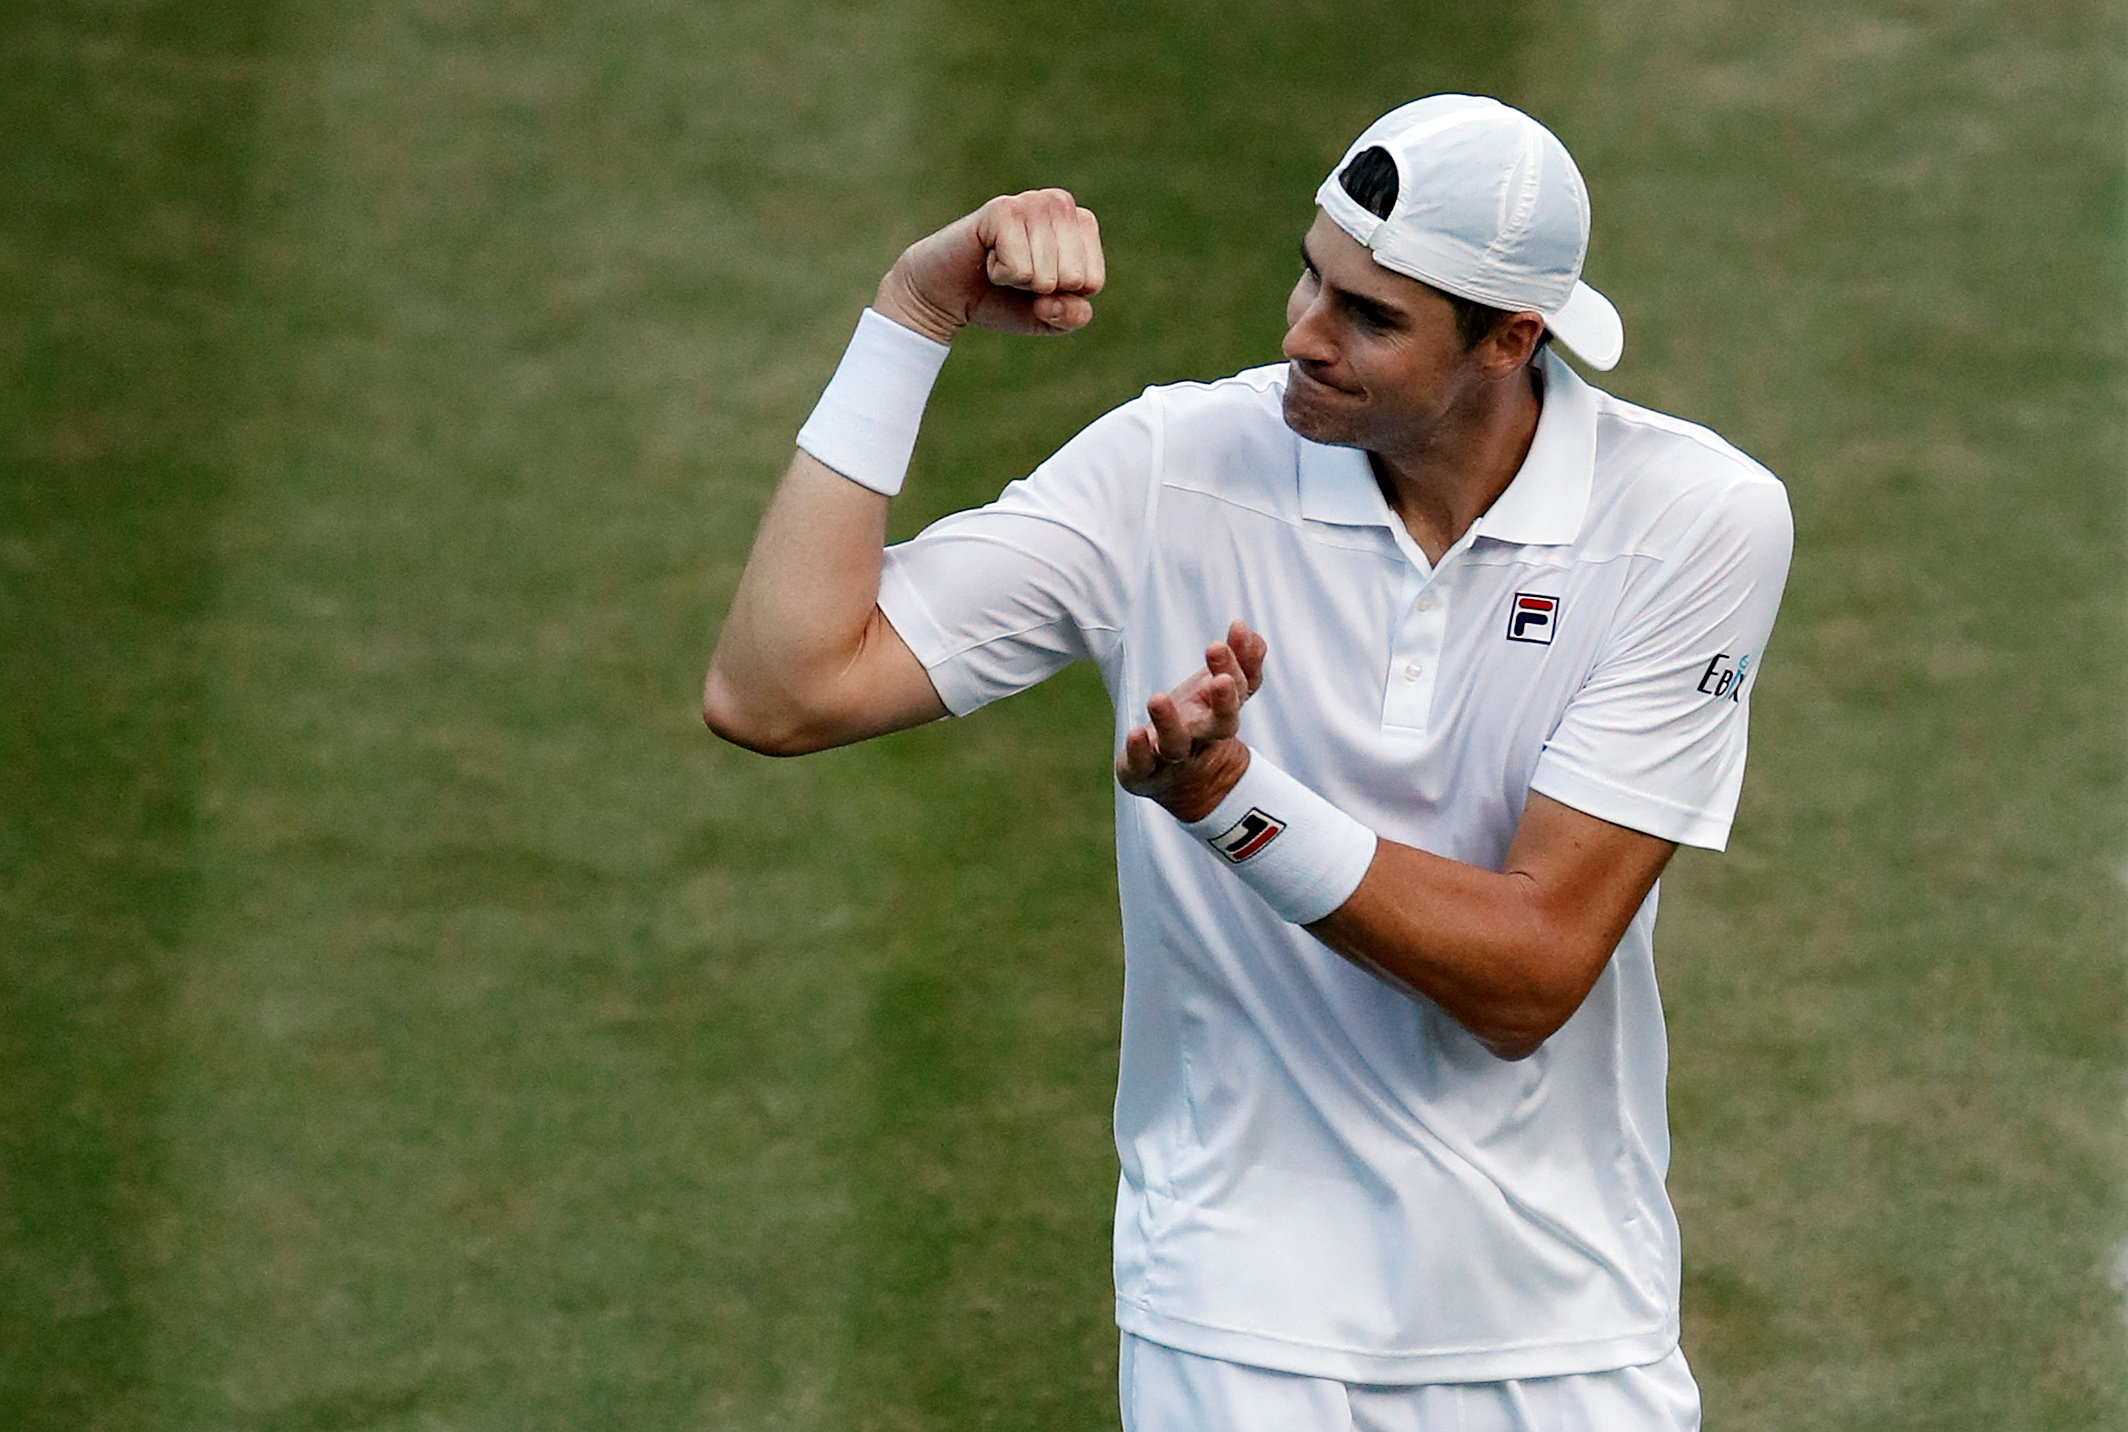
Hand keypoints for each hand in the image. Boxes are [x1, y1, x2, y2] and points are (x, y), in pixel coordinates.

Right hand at [872, 190, 1105, 343]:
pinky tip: (988, 256)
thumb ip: (1073, 316)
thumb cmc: (1002, 299)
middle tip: (1016, 272)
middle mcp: (1060, 203)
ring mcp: (1032, 201)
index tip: (1036, 282)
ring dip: (1018, 281)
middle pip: (1073, 278)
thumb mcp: (1049, 318)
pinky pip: (1020, 268)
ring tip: (1001, 262)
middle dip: (1041, 289)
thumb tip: (1054, 296)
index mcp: (1082, 223)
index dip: (1061, 297)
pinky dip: (1001, 275)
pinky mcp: (1002, 209)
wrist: (946, 294)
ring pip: (1047, 274)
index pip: (1092, 282)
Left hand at [1116, 620, 1267, 821]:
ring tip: (1157, 698)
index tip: (1236, 628)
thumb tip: (1244, 626)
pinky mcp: (1144, 771)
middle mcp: (1202, 736)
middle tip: (1221, 680)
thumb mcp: (1214, 689)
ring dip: (1169, 723)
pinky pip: (1142, 764)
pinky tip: (1136, 733)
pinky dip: (1139, 751)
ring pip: (1177, 745)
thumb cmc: (1197, 722)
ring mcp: (1173, 757)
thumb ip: (1236, 660)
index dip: (1242, 661)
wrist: (1178, 780)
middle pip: (1221, 724)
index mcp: (1222, 712)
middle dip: (1225, 702)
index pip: (1239, 688)